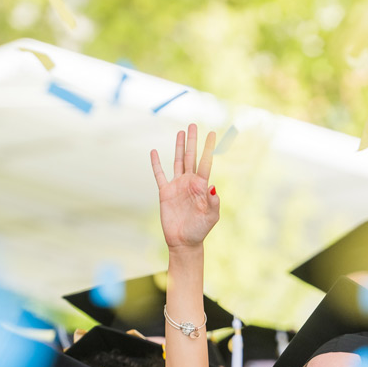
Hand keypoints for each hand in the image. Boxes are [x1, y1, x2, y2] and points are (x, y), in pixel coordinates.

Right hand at [151, 124, 218, 249]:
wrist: (184, 241)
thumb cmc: (200, 229)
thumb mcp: (211, 216)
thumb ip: (213, 201)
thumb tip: (212, 186)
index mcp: (202, 186)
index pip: (205, 162)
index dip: (208, 148)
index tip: (212, 133)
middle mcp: (189, 182)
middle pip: (191, 157)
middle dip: (192, 141)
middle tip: (193, 125)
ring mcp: (177, 186)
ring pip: (177, 161)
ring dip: (179, 147)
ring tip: (181, 132)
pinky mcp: (165, 192)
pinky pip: (160, 175)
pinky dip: (156, 164)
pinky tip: (155, 152)